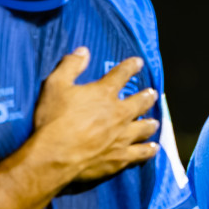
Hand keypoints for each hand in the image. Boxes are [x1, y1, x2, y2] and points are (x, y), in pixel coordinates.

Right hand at [29, 47, 159, 183]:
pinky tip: (153, 148)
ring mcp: (123, 137)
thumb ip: (70, 66)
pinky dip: (148, 150)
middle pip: (140, 102)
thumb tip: (84, 51)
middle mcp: (119, 114)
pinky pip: (140, 153)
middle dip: (147, 96)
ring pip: (144, 128)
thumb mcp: (55, 85)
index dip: (131, 67)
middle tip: (152, 94)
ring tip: (154, 122)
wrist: (55, 155)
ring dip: (150, 123)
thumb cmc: (54, 119)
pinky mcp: (121, 157)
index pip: (121, 74)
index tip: (138, 63)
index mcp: (104, 94)